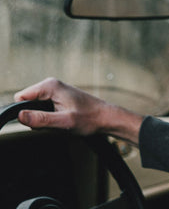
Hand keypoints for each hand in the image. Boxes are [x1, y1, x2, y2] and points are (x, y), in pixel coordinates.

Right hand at [14, 78, 143, 143]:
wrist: (108, 118)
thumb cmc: (91, 119)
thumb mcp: (64, 122)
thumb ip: (41, 119)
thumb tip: (20, 116)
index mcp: (50, 86)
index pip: (20, 98)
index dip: (26, 113)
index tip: (41, 121)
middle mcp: (51, 85)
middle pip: (28, 104)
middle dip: (38, 118)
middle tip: (56, 123)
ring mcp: (55, 91)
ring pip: (37, 109)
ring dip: (46, 120)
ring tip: (63, 122)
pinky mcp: (59, 98)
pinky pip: (46, 111)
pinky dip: (52, 119)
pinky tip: (65, 121)